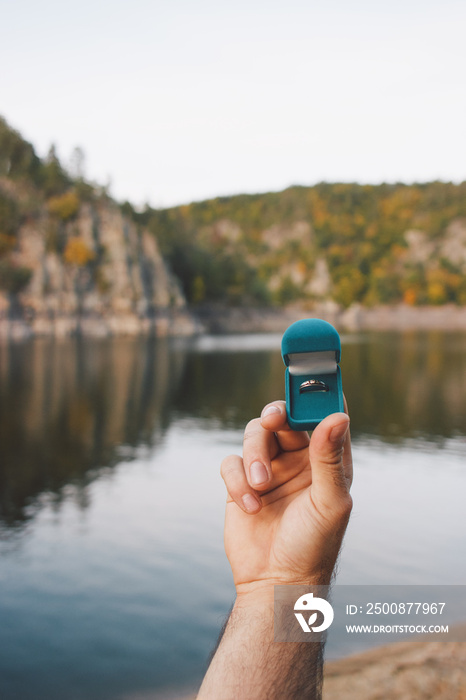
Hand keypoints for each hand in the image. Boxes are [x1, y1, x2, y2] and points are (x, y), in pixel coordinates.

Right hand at [221, 400, 352, 592]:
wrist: (274, 582)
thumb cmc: (313, 545)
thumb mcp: (328, 502)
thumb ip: (329, 459)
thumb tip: (338, 415)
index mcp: (326, 459)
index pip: (325, 415)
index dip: (319, 393)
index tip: (311, 375)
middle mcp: (297, 458)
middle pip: (283, 416)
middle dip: (277, 413)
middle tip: (275, 418)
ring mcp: (268, 469)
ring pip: (255, 434)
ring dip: (255, 455)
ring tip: (260, 485)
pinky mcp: (240, 482)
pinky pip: (231, 462)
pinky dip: (237, 480)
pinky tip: (250, 506)